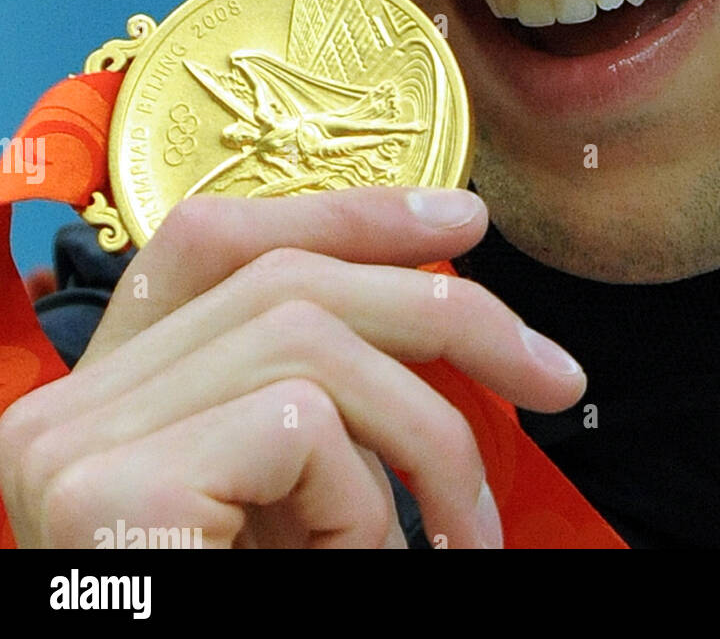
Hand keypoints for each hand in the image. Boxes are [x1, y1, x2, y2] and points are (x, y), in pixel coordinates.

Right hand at [0, 187, 585, 547]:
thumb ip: (320, 408)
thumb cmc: (245, 608)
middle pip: (284, 284)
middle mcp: (69, 410)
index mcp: (104, 400)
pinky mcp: (112, 493)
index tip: (463, 219)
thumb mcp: (286, 503)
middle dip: (443, 311)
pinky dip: (365, 502)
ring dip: (425, 436)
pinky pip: (300, 427)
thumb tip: (453, 315)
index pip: (210, 242)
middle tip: (555, 374)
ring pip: (311, 343)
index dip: (343, 215)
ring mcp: (78, 446)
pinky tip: (361, 568)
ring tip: (463, 536)